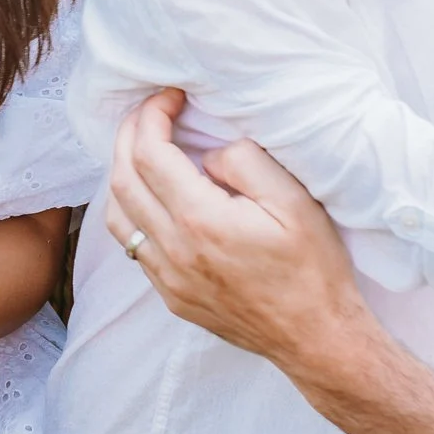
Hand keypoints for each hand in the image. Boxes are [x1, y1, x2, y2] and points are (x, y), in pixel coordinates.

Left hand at [103, 89, 373, 369]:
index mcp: (201, 220)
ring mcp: (168, 278)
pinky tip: (150, 197)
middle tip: (149, 112)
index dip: (152, 115)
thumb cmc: (313, 268)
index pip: (151, 153)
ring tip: (142, 149)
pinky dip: (131, 211)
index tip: (170, 96)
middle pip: (123, 179)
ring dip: (120, 174)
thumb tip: (207, 155)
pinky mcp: (171, 296)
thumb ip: (244, 163)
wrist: (316, 337)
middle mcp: (174, 250)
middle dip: (128, 135)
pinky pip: (133, 246)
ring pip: (118, 216)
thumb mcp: (293, 200)